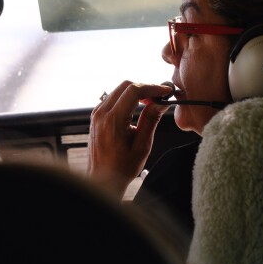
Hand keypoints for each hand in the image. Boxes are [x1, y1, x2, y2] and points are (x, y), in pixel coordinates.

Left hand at [88, 80, 172, 197]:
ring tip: (151, 103)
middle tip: (159, 97)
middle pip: (125, 85)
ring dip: (136, 92)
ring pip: (119, 90)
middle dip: (145, 88)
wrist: (103, 178)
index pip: (133, 91)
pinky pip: (113, 98)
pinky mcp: (97, 116)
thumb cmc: (121, 167)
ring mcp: (97, 114)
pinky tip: (138, 108)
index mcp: (112, 121)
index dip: (152, 88)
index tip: (165, 92)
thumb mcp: (142, 145)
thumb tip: (161, 102)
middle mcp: (101, 114)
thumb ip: (151, 120)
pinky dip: (127, 98)